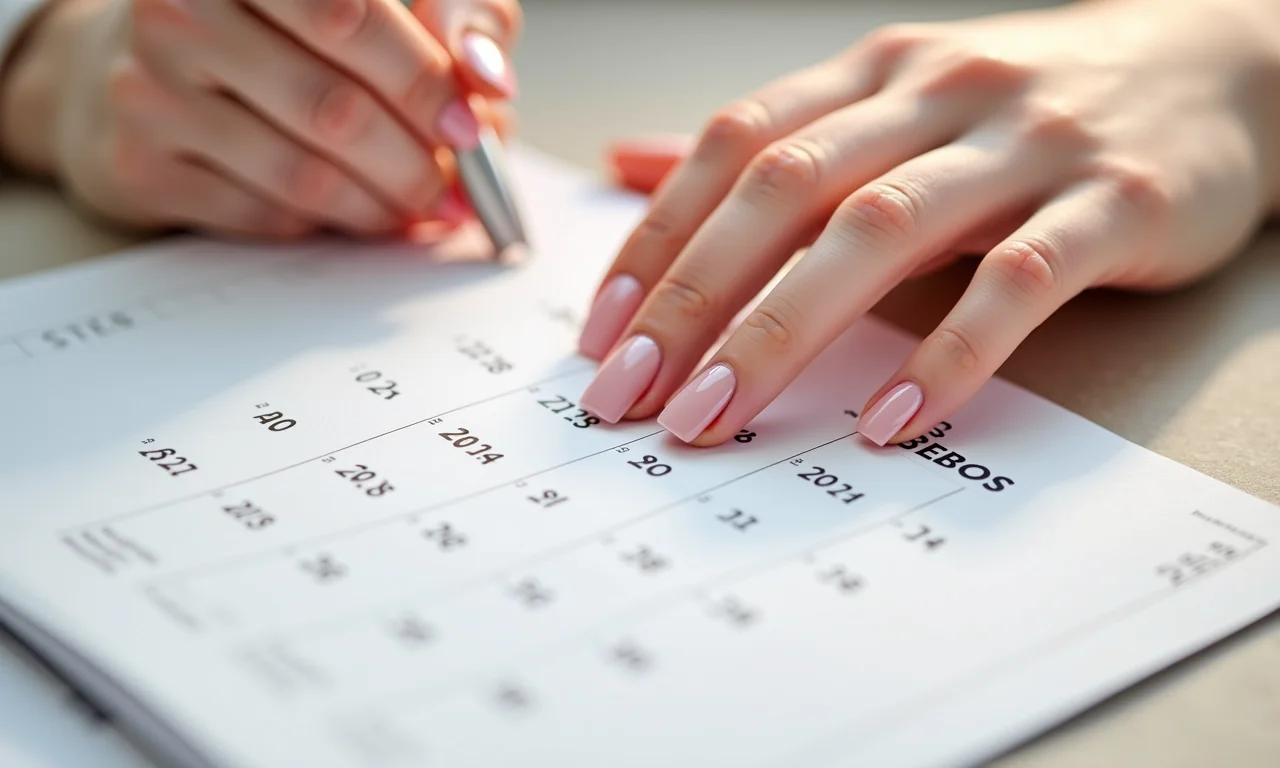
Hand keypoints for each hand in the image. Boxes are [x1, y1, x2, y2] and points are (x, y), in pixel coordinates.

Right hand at [0, 0, 519, 238]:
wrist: (143, 62)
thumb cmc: (285, 23)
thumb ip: (453, 13)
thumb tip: (489, 78)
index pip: (354, 15)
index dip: (426, 80)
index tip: (473, 126)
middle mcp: (182, 9)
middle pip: (334, 108)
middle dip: (416, 162)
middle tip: (460, 187)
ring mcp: (149, 89)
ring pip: (303, 174)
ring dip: (383, 206)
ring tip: (423, 207)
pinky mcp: (141, 165)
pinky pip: (265, 215)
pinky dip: (331, 224)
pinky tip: (358, 212)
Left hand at [580, 0, 1279, 445]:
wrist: (1219, 69)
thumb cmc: (1022, 108)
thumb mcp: (888, 103)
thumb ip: (768, 142)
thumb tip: (628, 166)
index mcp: (872, 72)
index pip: (736, 147)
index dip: (658, 238)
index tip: (599, 335)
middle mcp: (935, 93)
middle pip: (788, 190)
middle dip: (693, 298)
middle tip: (628, 394)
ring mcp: (1027, 143)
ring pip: (883, 230)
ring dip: (782, 331)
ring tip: (715, 415)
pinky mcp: (1114, 203)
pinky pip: (1019, 281)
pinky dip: (950, 352)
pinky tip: (891, 418)